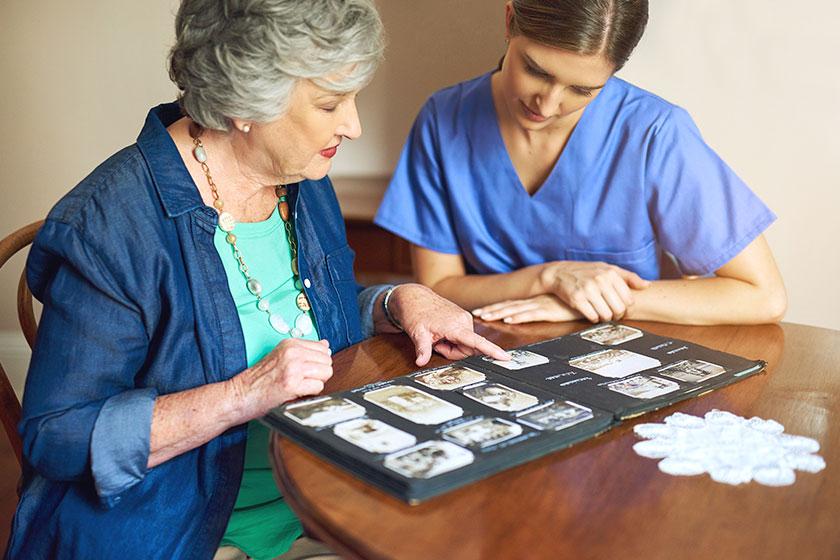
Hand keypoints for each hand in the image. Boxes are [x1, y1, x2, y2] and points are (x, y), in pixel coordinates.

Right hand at [232, 338, 332, 415]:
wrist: (240, 395)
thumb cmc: (259, 379)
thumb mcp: (281, 356)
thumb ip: (304, 350)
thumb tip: (326, 345)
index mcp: (290, 343)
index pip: (323, 348)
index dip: (318, 362)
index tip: (305, 370)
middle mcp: (292, 352)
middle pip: (327, 361)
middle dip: (319, 373)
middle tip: (302, 380)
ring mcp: (293, 367)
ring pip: (326, 373)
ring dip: (316, 383)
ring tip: (300, 386)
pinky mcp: (292, 384)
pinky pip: (318, 387)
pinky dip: (311, 393)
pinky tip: (296, 393)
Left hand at [387, 284, 508, 365]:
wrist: (414, 297)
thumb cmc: (415, 312)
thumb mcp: (416, 332)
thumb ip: (422, 349)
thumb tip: (420, 362)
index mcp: (455, 325)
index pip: (476, 342)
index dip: (492, 351)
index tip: (505, 357)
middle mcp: (464, 320)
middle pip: (467, 349)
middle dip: (452, 352)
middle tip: (436, 344)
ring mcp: (464, 318)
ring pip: (465, 344)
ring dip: (452, 345)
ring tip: (438, 336)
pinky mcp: (463, 318)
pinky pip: (463, 337)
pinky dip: (453, 339)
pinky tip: (442, 332)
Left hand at [472, 294, 579, 323]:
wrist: (593, 296)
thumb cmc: (578, 302)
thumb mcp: (559, 307)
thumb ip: (550, 310)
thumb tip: (542, 315)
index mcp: (537, 300)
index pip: (512, 304)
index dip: (497, 307)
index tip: (483, 310)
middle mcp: (536, 301)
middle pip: (509, 306)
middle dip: (491, 309)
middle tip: (475, 313)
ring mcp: (542, 305)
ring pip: (515, 310)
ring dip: (499, 313)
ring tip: (485, 316)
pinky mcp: (550, 311)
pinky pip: (531, 314)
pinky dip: (518, 317)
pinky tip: (508, 320)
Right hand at [538, 261, 649, 321]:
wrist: (559, 273)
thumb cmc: (586, 271)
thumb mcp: (608, 268)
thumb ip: (629, 277)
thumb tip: (647, 286)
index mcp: (610, 273)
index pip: (628, 299)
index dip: (627, 308)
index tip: (623, 310)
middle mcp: (600, 280)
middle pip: (619, 309)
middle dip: (617, 315)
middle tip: (613, 315)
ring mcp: (588, 290)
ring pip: (606, 315)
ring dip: (605, 318)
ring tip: (602, 314)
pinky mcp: (577, 299)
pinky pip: (592, 317)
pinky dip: (594, 319)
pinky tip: (592, 314)